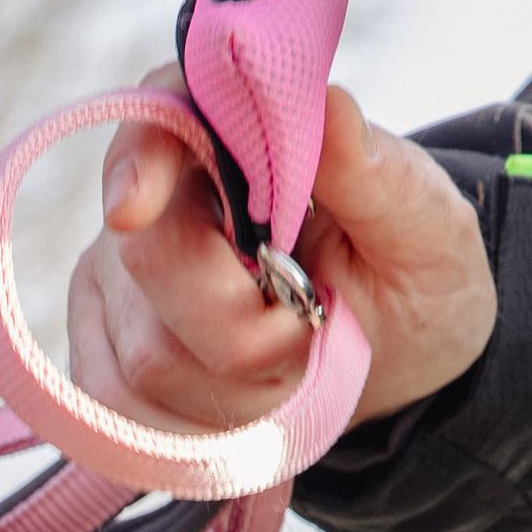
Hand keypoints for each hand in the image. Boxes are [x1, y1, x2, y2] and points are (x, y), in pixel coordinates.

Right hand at [64, 82, 498, 437]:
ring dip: (241, 383)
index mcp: (234, 138)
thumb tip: (328, 102)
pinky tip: (250, 402)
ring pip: (147, 356)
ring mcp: (118, 284)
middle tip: (312, 322)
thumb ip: (375, 174)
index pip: (158, 120)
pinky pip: (127, 416)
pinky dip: (205, 429)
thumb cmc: (414, 278)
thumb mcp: (427, 228)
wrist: (398, 364)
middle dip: (239, 320)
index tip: (135, 208)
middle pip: (149, 258)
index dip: (137, 159)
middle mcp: (156, 204)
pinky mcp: (104, 361)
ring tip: (293, 357)